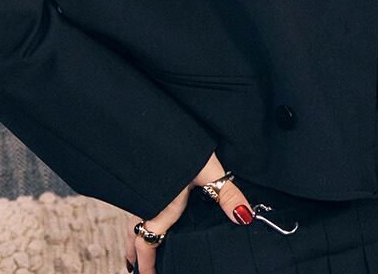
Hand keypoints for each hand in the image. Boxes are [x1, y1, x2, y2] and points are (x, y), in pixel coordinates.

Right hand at [124, 154, 254, 273]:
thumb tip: (245, 218)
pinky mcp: (136, 177)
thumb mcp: (207, 170)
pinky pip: (134, 203)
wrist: (144, 119)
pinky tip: (145, 208)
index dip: (146, 265)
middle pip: (134, 236)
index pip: (147, 245)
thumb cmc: (175, 144)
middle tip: (135, 267)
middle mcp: (144, 203)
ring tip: (136, 247)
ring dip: (135, 235)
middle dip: (136, 253)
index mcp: (160, 209)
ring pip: (131, 219)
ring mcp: (137, 191)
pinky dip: (137, 214)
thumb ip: (227, 194)